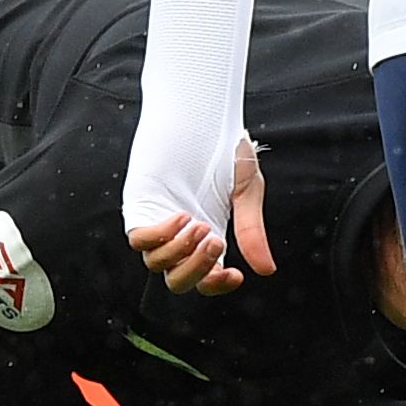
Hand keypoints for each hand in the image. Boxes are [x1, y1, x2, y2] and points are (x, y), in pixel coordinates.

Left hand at [129, 136, 276, 294]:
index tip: (236, 275)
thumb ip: (251, 232)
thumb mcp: (247, 194)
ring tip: (202, 225)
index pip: (204, 279)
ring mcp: (158, 223)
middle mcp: (179, 237)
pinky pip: (140, 239)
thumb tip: (266, 270)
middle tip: (217, 240)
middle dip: (198, 269)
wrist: (205, 120)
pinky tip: (183, 216)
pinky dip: (161, 236)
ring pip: (156, 264)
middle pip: (177, 280)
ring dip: (182, 252)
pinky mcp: (141, 206)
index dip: (216, 285)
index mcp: (208, 237)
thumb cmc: (226, 152)